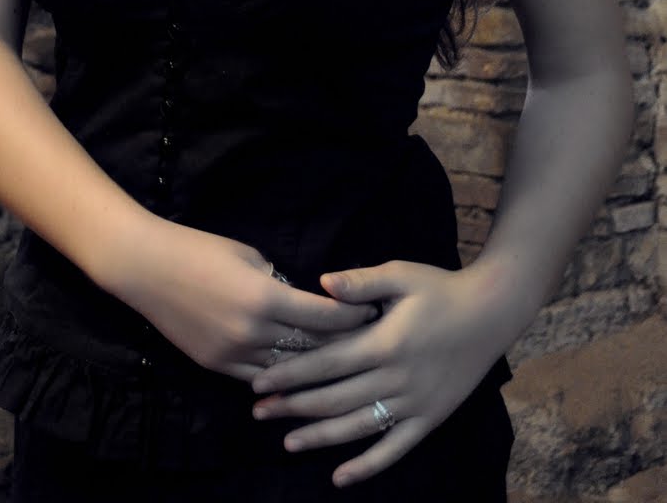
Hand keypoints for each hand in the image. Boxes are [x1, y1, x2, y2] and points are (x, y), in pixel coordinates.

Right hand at [112, 220, 378, 381]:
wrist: (145, 267)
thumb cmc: (197, 248)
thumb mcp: (246, 254)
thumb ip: (277, 280)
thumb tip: (301, 296)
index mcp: (265, 297)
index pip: (324, 316)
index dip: (352, 317)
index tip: (373, 313)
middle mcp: (253, 332)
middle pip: (312, 348)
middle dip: (341, 345)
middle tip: (368, 342)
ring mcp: (233, 354)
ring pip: (287, 370)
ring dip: (313, 367)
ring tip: (339, 365)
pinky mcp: (216, 366)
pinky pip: (258, 377)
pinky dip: (279, 375)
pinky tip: (297, 377)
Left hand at [249, 260, 509, 485]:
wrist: (492, 312)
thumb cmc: (440, 288)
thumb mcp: (400, 274)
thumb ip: (359, 282)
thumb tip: (320, 283)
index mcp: (384, 343)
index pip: (326, 364)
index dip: (291, 375)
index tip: (260, 383)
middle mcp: (397, 379)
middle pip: (335, 399)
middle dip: (294, 407)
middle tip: (259, 412)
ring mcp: (415, 404)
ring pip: (359, 428)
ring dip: (320, 438)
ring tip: (287, 442)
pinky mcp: (431, 418)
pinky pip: (395, 448)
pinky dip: (367, 466)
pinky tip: (340, 478)